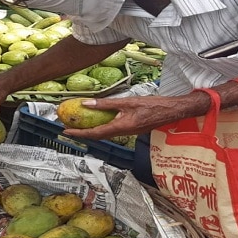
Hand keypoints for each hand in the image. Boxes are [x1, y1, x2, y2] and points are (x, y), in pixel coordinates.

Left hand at [61, 94, 199, 139]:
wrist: (171, 112)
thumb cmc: (152, 105)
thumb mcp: (127, 102)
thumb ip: (106, 104)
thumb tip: (86, 103)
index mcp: (120, 127)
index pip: (95, 133)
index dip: (79, 134)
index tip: (66, 132)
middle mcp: (123, 133)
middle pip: (98, 136)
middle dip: (82, 134)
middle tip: (68, 129)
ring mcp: (128, 133)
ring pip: (105, 134)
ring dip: (91, 131)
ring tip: (80, 125)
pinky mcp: (132, 130)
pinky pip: (113, 131)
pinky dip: (102, 127)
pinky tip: (99, 120)